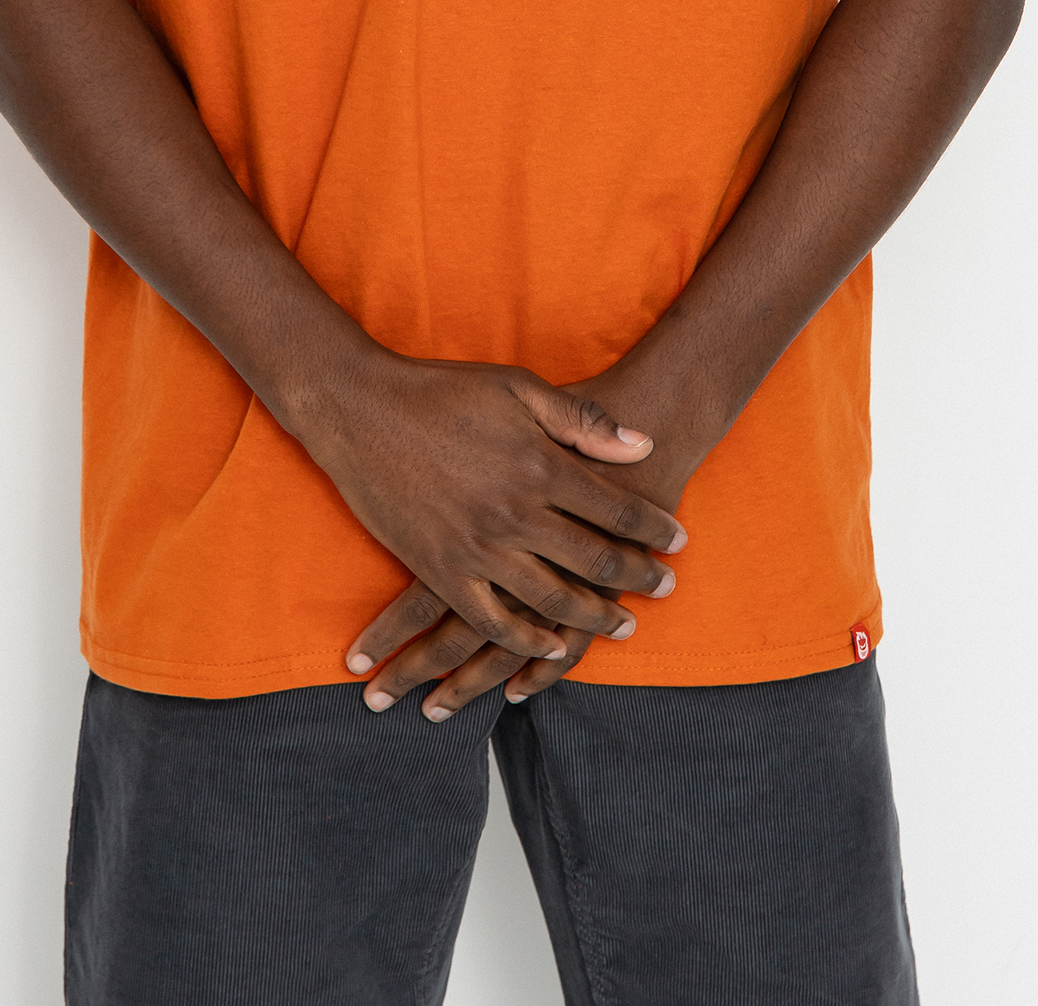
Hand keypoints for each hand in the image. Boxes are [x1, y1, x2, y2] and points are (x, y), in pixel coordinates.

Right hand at [294, 352, 686, 676]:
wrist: (359, 408)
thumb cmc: (441, 389)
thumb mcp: (517, 387)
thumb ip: (581, 421)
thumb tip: (641, 446)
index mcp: (539, 464)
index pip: (617, 508)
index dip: (654, 528)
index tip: (678, 541)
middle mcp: (516, 513)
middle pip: (595, 559)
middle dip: (639, 577)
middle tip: (665, 588)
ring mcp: (477, 547)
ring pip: (553, 600)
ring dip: (594, 618)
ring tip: (624, 626)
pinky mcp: (440, 569)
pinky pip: (493, 620)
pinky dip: (527, 643)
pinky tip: (550, 652)